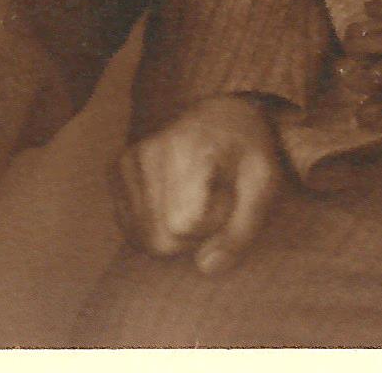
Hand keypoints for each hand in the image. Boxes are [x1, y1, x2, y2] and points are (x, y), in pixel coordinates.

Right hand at [115, 94, 286, 273]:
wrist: (219, 113)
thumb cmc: (247, 149)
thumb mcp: (264, 184)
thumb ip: (242, 230)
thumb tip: (206, 269)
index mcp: (191, 150)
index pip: (184, 226)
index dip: (211, 229)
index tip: (228, 202)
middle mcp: (151, 151)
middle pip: (159, 239)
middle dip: (191, 237)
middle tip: (212, 205)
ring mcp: (129, 158)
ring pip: (141, 237)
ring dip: (171, 231)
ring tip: (193, 200)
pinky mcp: (117, 167)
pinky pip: (129, 227)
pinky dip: (152, 226)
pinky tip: (171, 202)